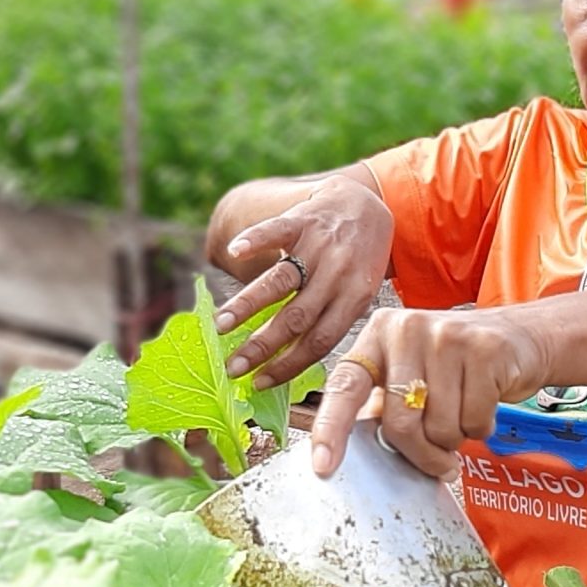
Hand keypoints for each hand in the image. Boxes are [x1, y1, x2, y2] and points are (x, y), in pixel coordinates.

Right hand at [213, 176, 394, 389]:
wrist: (365, 205)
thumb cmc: (357, 261)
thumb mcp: (358, 294)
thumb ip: (330, 322)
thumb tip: (289, 363)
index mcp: (354, 300)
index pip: (319, 342)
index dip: (288, 365)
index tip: (258, 382)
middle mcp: (337, 275)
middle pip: (296, 318)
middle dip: (261, 346)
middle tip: (232, 366)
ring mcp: (318, 246)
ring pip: (281, 280)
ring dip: (248, 304)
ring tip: (221, 324)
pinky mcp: (301, 219)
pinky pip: (276, 230)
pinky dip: (255, 240)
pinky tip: (234, 252)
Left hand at [309, 307, 551, 479]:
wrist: (518, 337)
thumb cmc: (454, 365)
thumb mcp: (410, 372)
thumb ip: (383, 405)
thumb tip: (357, 453)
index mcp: (377, 336)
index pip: (345, 386)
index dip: (331, 428)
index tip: (323, 465)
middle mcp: (406, 329)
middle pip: (400, 423)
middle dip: (422, 454)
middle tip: (439, 460)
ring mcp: (446, 336)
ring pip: (440, 428)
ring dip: (455, 439)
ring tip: (462, 414)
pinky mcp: (484, 350)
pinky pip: (474, 420)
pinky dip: (480, 428)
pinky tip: (484, 403)